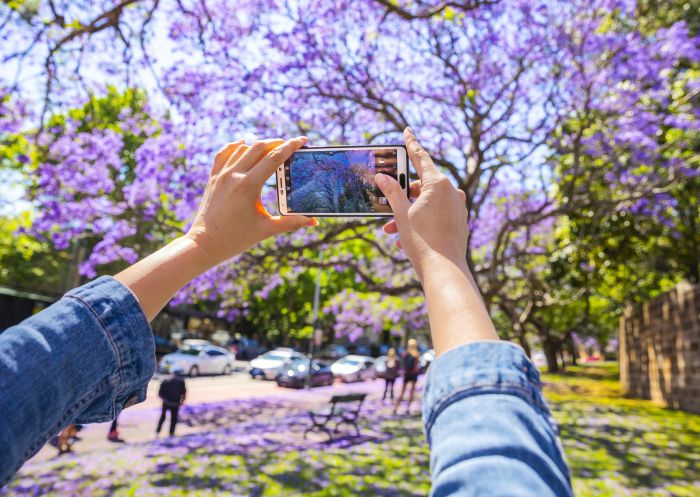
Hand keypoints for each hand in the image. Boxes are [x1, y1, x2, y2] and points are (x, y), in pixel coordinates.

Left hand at [184, 137, 317, 265]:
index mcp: (248, 186)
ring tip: (272, 148)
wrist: (204, 244)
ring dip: (259, 145)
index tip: (302, 140)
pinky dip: (236, 146)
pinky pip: (224, 153)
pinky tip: (243, 144)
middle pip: (259, 147)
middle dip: (277, 143)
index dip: (290, 146)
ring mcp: (221, 175)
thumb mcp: (266, 230)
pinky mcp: (213, 178)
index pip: (274, 158)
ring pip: (242, 148)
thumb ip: (291, 223)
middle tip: (290, 145)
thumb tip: (313, 221)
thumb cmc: (235, 238)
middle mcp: (234, 175)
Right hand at [375, 128, 467, 281]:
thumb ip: (392, 192)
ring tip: (392, 230)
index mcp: (438, 184)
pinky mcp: (459, 221)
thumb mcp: (401, 214)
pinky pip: (436, 215)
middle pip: (422, 185)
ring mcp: (458, 207)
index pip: (421, 157)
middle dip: (402, 196)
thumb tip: (382, 177)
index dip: (411, 144)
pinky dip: (420, 221)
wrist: (444, 270)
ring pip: (427, 203)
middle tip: (386, 206)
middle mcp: (452, 192)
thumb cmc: (422, 241)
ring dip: (408, 213)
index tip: (407, 131)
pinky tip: (406, 239)